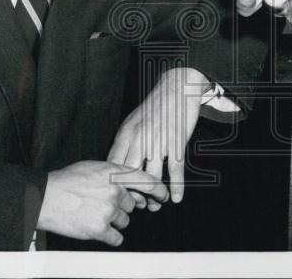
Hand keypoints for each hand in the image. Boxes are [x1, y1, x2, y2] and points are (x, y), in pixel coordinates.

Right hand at [36, 160, 168, 245]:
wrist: (45, 197)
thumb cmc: (67, 180)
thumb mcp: (95, 167)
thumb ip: (114, 175)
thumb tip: (130, 187)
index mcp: (115, 173)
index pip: (146, 181)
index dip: (158, 190)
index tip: (163, 196)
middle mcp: (115, 191)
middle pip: (132, 205)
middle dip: (121, 207)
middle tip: (103, 205)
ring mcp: (108, 210)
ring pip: (124, 221)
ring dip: (113, 221)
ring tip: (94, 213)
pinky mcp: (99, 229)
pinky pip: (116, 237)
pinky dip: (110, 236)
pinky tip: (99, 229)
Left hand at [107, 66, 205, 205]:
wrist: (177, 86)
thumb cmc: (154, 106)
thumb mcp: (132, 121)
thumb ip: (124, 143)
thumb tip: (117, 166)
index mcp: (126, 134)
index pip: (114, 167)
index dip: (116, 185)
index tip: (121, 194)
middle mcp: (139, 139)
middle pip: (131, 177)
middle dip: (134, 195)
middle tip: (139, 204)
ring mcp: (158, 141)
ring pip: (152, 178)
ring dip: (154, 195)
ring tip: (156, 204)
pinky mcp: (177, 142)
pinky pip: (175, 170)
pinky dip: (176, 187)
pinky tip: (176, 198)